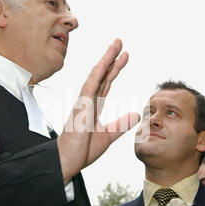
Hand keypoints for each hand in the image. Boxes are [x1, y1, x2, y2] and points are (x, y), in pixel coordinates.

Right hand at [57, 39, 139, 182]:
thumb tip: (136, 114)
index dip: (115, 70)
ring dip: (106, 60)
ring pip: (95, 76)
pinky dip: (97, 74)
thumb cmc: (83, 150)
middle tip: (120, 43)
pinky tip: (104, 64)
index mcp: (93, 107)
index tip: (124, 57)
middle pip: (102, 75)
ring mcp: (83, 103)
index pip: (106, 83)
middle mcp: (87, 101)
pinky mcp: (80, 108)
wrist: (68, 161)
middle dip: (111, 59)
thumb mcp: (109, 136)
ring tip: (116, 46)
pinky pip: (89, 87)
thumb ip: (121, 124)